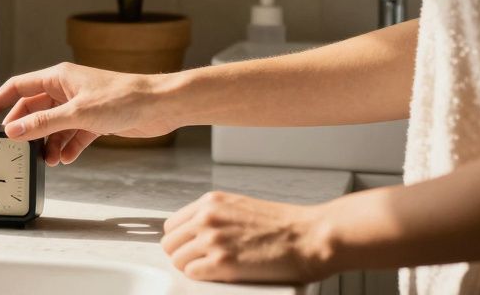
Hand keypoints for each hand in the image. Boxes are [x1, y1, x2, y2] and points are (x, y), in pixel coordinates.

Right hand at [0, 62, 180, 165]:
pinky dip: (66, 147)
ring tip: (46, 160)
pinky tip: (64, 159)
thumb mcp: (77, 113)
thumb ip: (43, 124)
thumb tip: (14, 130)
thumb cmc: (123, 98)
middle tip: (13, 148)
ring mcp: (80, 105)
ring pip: (53, 125)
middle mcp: (66, 89)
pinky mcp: (94, 120)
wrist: (160, 106)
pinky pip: (71, 135)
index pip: (17, 88)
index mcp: (58, 77)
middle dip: (25, 130)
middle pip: (33, 109)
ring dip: (47, 143)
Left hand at [161, 191, 334, 282]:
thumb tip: (197, 232)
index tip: (188, 247)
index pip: (173, 224)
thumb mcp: (241, 207)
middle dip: (181, 254)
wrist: (309, 237)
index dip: (180, 239)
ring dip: (190, 267)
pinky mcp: (222, 263)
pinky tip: (216, 275)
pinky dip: (201, 277)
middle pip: (170, 243)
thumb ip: (216, 216)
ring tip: (210, 269)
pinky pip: (192, 273)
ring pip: (177, 259)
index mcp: (211, 202)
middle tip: (197, 262)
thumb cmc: (284, 225)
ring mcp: (213, 240)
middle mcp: (207, 218)